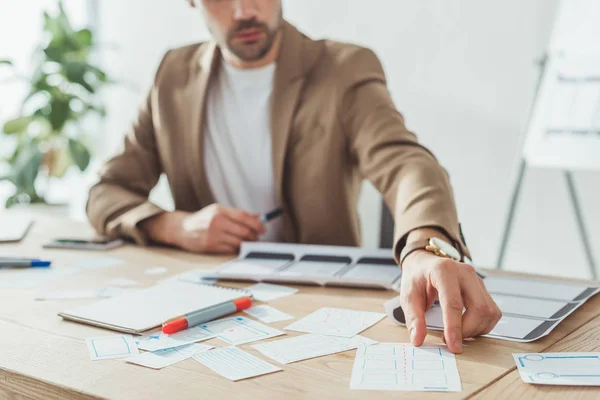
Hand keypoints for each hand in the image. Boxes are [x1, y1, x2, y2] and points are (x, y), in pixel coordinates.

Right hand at [142, 204, 264, 253]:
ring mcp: (212, 235)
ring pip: (238, 242)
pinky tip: (236, 247)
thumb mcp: (218, 211)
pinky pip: (230, 250)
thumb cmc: (203, 219)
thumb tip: (258, 216)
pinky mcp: (209, 246)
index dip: (257, 224)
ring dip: (246, 244)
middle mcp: (216, 221)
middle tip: (257, 237)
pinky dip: (236, 249)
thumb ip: (238, 214)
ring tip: (248, 242)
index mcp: (220, 210)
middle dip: (254, 236)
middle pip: (243, 231)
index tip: (263, 228)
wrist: (181, 228)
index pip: (244, 217)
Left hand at [400, 250, 501, 353]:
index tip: (453, 347)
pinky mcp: (483, 288)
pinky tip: (466, 327)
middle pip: (479, 308)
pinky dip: (482, 325)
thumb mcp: (408, 296)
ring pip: (489, 312)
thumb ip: (413, 318)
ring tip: (457, 332)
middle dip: (467, 330)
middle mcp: (465, 273)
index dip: (455, 327)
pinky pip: (492, 312)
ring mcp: (477, 280)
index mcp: (444, 270)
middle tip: (449, 340)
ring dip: (475, 330)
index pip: (454, 303)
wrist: (425, 264)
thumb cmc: (417, 279)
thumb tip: (418, 340)